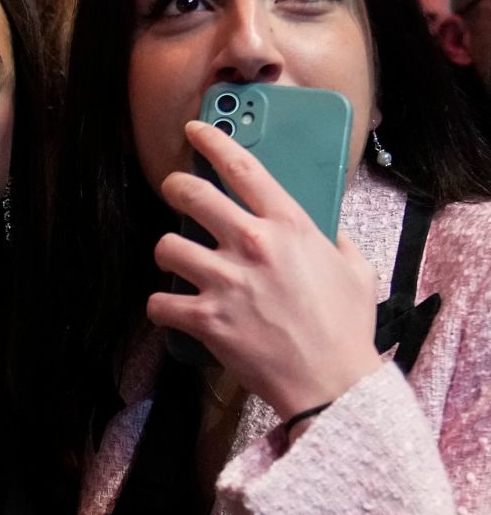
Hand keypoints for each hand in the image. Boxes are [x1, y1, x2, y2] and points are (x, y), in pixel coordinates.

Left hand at [148, 120, 382, 419]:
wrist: (332, 383)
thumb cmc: (346, 328)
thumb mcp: (355, 270)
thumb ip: (335, 241)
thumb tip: (323, 231)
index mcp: (290, 227)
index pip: (244, 169)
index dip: (213, 142)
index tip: (195, 130)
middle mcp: (253, 246)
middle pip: (191, 195)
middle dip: (175, 188)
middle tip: (175, 193)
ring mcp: (226, 282)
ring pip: (166, 246)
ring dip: (168, 254)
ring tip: (179, 263)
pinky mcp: (206, 319)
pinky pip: (159, 301)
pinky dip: (162, 306)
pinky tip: (172, 309)